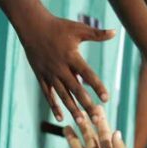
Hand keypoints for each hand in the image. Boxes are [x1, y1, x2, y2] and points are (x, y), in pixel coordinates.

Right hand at [20, 14, 115, 142]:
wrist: (31, 25)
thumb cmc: (58, 26)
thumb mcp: (78, 28)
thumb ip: (96, 34)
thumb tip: (115, 32)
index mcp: (71, 56)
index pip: (87, 74)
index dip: (97, 86)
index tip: (106, 99)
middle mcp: (60, 67)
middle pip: (75, 89)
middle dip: (86, 104)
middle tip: (97, 119)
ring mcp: (49, 73)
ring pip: (62, 94)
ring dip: (71, 108)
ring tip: (81, 122)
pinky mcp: (41, 76)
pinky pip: (47, 93)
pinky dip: (53, 105)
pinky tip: (60, 117)